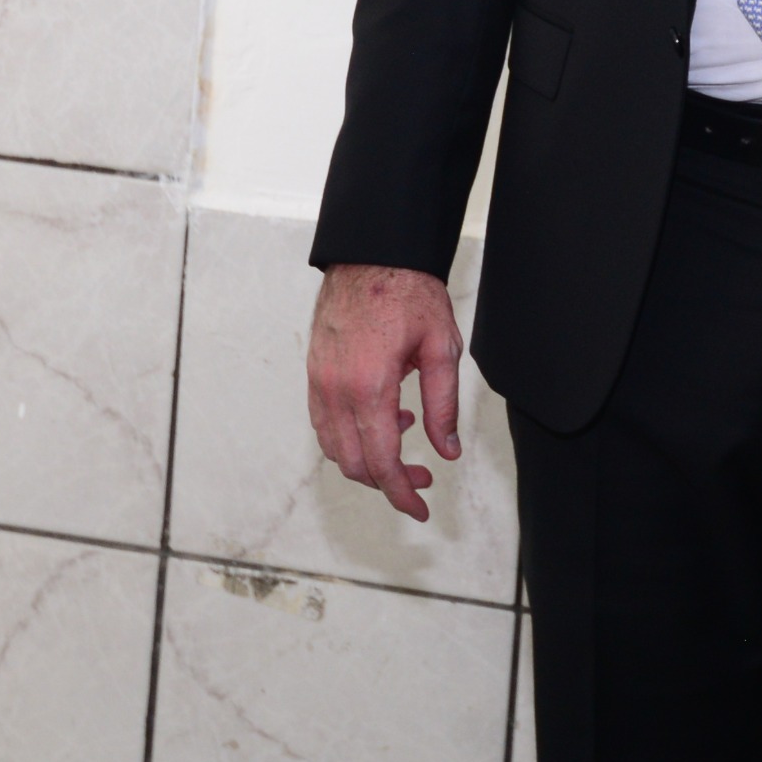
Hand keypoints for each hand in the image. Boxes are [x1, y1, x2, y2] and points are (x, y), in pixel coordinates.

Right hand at [308, 262, 465, 523]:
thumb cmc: (408, 292)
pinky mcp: (314, 372)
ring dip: (367, 459)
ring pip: (334, 447)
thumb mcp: (442, 347)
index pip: (381, 462)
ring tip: (404, 438)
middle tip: (422, 476)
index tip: (420, 508)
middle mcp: (335, 389)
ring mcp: (319, 381)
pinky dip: (350, 436)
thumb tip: (447, 451)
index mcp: (370, 387)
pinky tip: (383, 417)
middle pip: (353, 464)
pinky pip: (324, 423)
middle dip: (388, 481)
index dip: (401, 494)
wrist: (372, 253)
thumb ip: (444, 405)